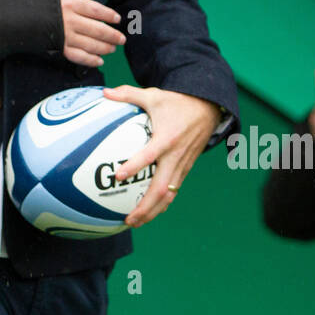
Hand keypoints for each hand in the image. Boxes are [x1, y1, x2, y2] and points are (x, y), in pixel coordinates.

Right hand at [53, 0, 123, 66]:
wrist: (8, 15)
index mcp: (68, 1)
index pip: (95, 9)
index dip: (108, 14)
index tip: (117, 19)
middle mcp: (69, 19)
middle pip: (97, 28)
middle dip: (111, 35)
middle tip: (122, 39)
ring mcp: (64, 35)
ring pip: (90, 43)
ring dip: (104, 47)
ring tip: (113, 49)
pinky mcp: (57, 47)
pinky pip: (77, 56)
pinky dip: (89, 60)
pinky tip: (99, 61)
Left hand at [102, 85, 222, 226]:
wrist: (208, 107)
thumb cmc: (177, 101)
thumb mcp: (154, 95)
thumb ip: (128, 94)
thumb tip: (105, 91)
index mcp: (167, 138)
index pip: (149, 156)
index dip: (134, 166)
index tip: (118, 176)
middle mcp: (176, 156)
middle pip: (162, 189)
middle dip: (145, 207)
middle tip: (128, 220)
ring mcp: (183, 165)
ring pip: (169, 195)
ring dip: (153, 211)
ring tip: (134, 222)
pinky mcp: (186, 169)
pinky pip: (174, 190)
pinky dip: (162, 203)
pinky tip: (148, 211)